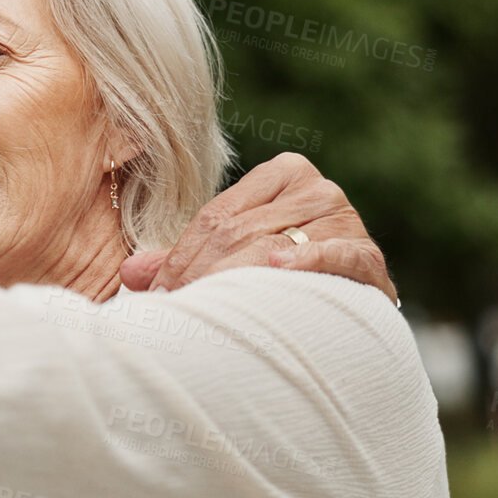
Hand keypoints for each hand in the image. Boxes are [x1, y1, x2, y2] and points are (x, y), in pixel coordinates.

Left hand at [118, 153, 396, 303]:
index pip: (217, 216)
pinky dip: (308, 259)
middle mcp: (317, 189)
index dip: (181, 258)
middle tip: (175, 311)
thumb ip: (185, 260)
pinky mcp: (368, 255)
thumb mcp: (231, 260)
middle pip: (239, 232)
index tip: (157, 295)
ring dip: (236, 283)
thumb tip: (129, 274)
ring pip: (273, 247)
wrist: (351, 322)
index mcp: (283, 175)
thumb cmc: (284, 282)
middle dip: (200, 275)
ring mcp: (346, 219)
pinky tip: (279, 267)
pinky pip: (336, 254)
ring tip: (207, 309)